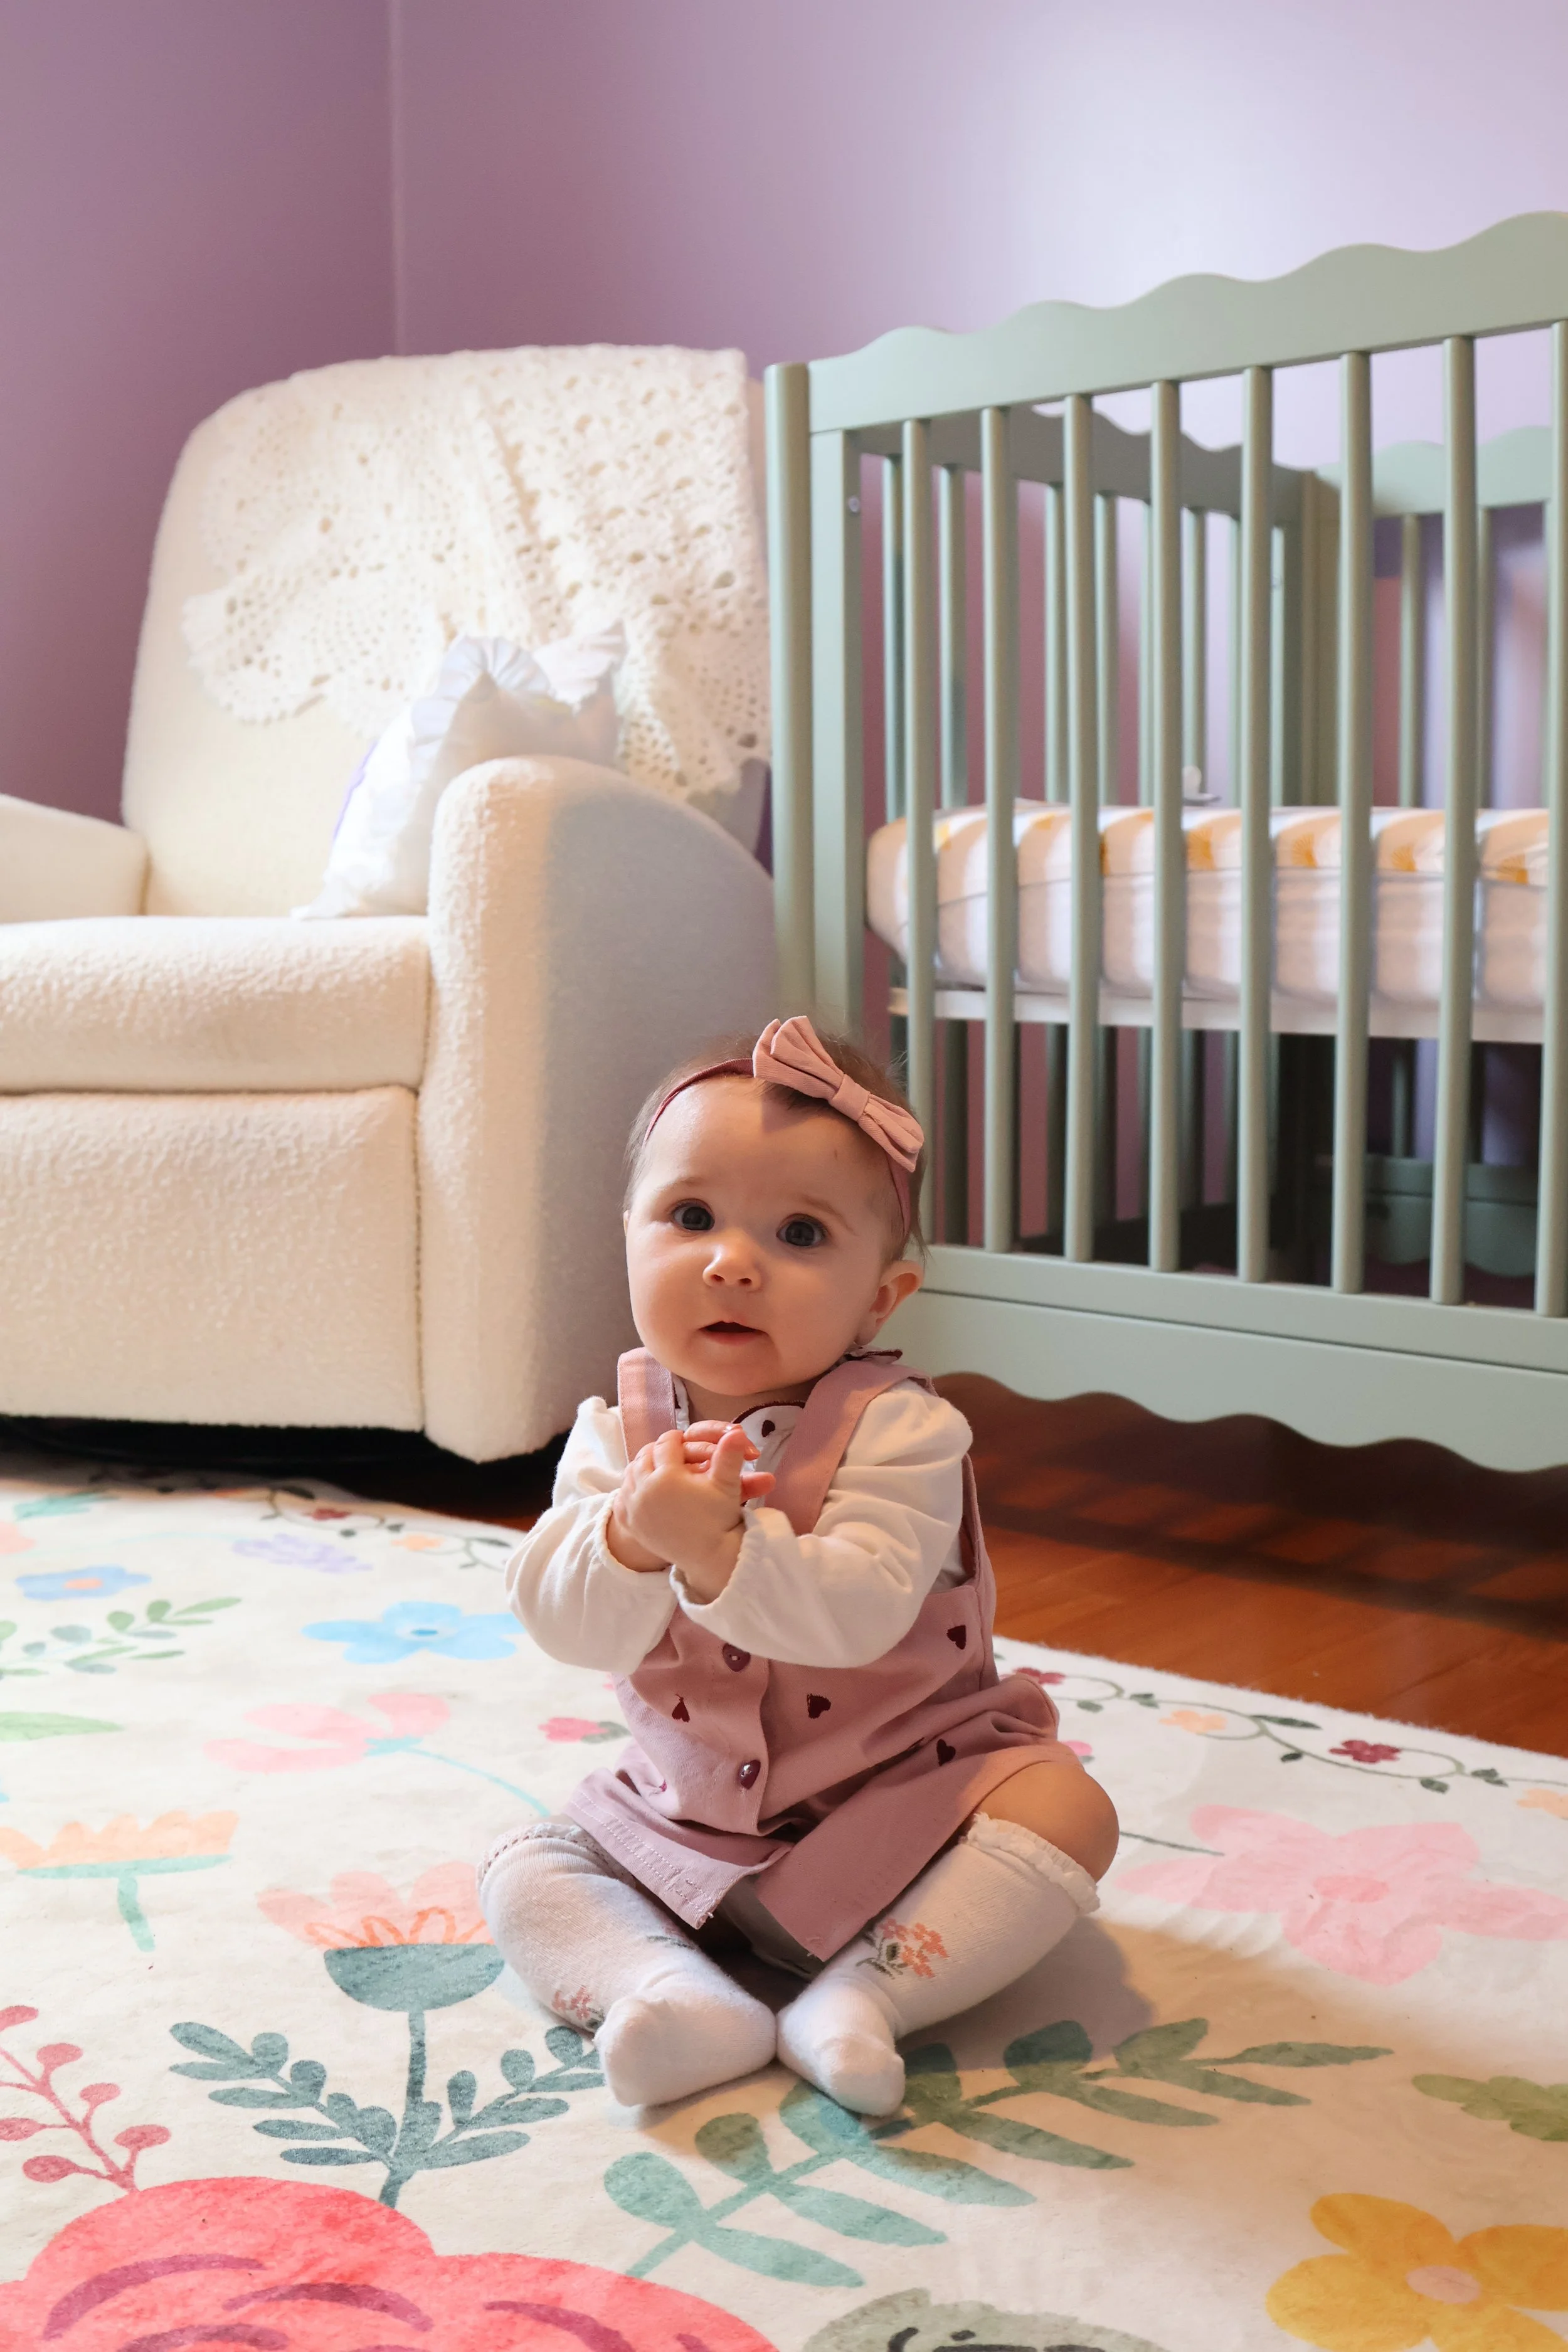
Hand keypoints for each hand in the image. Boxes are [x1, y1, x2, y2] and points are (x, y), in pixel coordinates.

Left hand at [606, 1427, 768, 1598]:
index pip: (667, 1443)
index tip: (682, 1441)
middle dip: (659, 1451)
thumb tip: (736, 1431)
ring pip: (631, 1472)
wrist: (708, 1555)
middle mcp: (645, 1489)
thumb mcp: (726, 1485)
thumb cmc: (719, 1518)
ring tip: (657, 1467)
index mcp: (668, 1476)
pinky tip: (643, 1488)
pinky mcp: (629, 1522)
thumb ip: (729, 1455)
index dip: (677, 1440)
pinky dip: (630, 1488)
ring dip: (643, 1466)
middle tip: (670, 1452)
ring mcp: (634, 1507)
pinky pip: (621, 1496)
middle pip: (646, 1455)